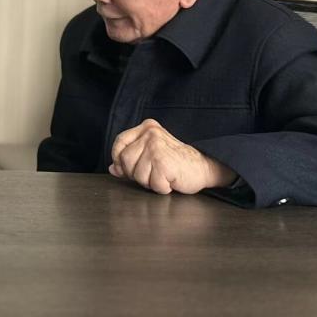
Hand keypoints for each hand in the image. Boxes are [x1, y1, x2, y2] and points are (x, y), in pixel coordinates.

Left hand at [108, 119, 235, 194]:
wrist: (204, 167)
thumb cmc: (176, 162)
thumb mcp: (151, 155)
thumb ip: (130, 158)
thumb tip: (113, 168)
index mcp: (147, 128)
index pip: (119, 142)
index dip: (119, 159)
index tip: (127, 169)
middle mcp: (151, 134)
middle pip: (126, 161)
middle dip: (136, 174)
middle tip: (153, 173)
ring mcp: (157, 147)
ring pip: (137, 174)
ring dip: (150, 182)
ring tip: (163, 175)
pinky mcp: (163, 162)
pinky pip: (152, 184)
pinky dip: (162, 188)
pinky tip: (171, 181)